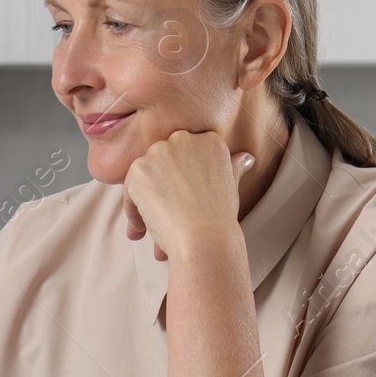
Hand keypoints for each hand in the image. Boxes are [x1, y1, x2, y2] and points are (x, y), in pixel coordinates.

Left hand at [122, 131, 255, 261]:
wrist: (204, 237)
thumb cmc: (220, 217)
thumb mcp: (231, 186)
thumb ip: (232, 167)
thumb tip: (246, 157)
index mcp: (209, 140)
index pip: (187, 155)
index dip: (184, 180)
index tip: (187, 199)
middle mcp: (183, 139)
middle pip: (165, 163)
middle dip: (164, 190)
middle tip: (169, 215)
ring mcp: (159, 153)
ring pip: (146, 176)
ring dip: (147, 202)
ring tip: (154, 230)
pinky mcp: (138, 170)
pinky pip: (130, 191)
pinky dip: (133, 211)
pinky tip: (141, 230)